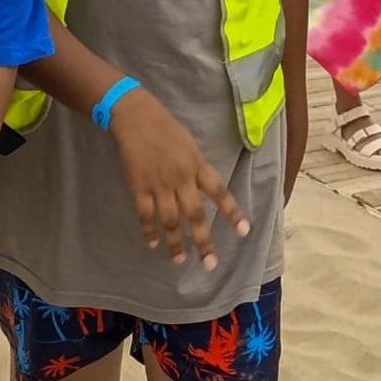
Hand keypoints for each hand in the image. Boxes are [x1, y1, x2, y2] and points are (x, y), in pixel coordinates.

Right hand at [107, 86, 250, 270]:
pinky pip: (145, 214)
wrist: (136, 116)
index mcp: (197, 165)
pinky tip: (152, 243)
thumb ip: (197, 170)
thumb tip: (205, 191)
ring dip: (174, 242)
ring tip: (179, 260)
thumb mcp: (190, 146)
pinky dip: (149, 230)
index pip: (219, 192)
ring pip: (170, 220)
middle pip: (195, 214)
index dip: (232, 212)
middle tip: (210, 264)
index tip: (244, 232)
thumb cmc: (166, 128)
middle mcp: (181, 178)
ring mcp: (159, 183)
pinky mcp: (139, 186)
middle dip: (203, 241)